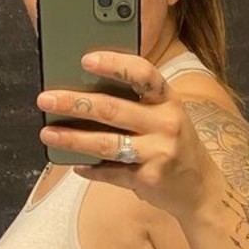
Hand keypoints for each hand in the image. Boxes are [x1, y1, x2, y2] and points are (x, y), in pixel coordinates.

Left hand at [36, 51, 223, 219]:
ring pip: (106, 143)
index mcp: (168, 100)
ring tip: (47, 134)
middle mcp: (166, 123)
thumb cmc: (175, 146)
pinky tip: (74, 165)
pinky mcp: (149, 179)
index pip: (143, 74)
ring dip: (72, 139)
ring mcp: (158, 152)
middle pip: (113, 109)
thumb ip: (136, 104)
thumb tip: (85, 93)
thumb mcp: (165, 117)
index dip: (114, 64)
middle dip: (75, 103)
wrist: (201, 189)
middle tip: (46, 99)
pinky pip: (111, 173)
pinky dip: (89, 170)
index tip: (86, 59)